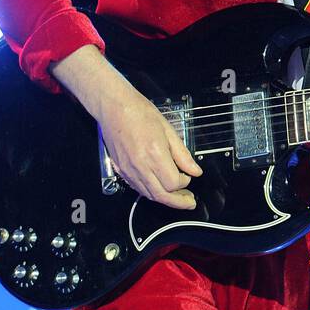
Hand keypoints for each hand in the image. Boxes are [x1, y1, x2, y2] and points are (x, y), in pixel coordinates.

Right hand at [97, 87, 202, 208]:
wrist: (114, 108)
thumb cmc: (141, 113)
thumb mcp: (168, 130)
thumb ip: (182, 154)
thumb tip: (195, 172)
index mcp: (155, 155)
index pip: (173, 183)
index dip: (184, 183)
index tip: (189, 176)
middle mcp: (140, 167)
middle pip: (161, 195)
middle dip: (178, 202)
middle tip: (190, 202)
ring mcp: (128, 170)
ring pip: (148, 195)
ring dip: (165, 199)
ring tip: (177, 197)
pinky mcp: (120, 171)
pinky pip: (138, 188)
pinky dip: (151, 192)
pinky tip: (159, 188)